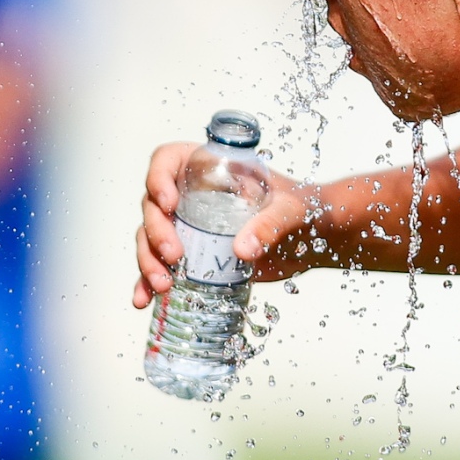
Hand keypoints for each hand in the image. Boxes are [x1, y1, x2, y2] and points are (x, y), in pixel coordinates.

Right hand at [132, 141, 318, 307]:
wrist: (314, 237)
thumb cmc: (303, 209)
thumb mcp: (290, 210)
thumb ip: (270, 224)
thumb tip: (243, 249)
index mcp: (210, 167)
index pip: (167, 160)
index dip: (158, 178)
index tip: (169, 204)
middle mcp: (192, 194)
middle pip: (153, 205)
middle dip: (156, 232)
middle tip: (175, 256)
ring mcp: (189, 225)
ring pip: (151, 237)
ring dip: (148, 260)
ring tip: (164, 285)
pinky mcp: (194, 254)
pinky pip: (161, 265)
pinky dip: (148, 282)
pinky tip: (145, 299)